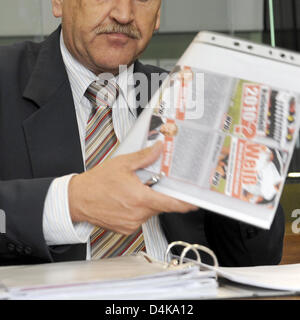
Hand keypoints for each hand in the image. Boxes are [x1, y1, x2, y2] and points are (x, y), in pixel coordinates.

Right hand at [68, 141, 197, 233]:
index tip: (195, 201)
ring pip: (149, 211)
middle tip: (146, 183)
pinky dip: (137, 208)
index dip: (185, 203)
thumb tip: (158, 149)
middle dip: (157, 193)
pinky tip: (125, 200)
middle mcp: (137, 214)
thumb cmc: (96, 183)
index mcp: (140, 198)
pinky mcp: (126, 229)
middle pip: (159, 205)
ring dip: (146, 201)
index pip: (171, 204)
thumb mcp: (122, 164)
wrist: (77, 200)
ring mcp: (131, 224)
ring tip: (131, 190)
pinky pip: (139, 217)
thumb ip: (144, 157)